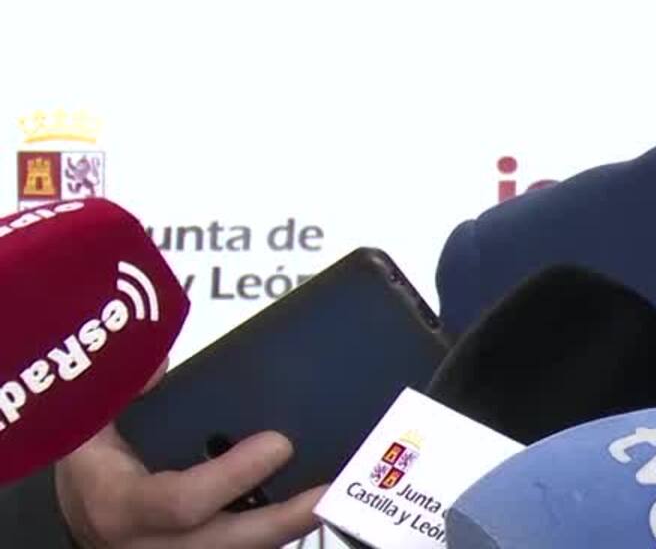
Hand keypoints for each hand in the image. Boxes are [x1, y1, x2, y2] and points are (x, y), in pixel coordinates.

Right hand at [53, 362, 325, 548]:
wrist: (85, 514)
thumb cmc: (91, 469)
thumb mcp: (86, 424)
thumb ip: (120, 390)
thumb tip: (159, 363)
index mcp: (120, 505)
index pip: (181, 501)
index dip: (232, 476)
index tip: (278, 444)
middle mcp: (150, 543)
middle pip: (227, 542)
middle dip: (283, 520)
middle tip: (330, 490)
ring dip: (287, 527)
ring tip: (334, 497)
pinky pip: (243, 546)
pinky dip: (278, 528)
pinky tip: (311, 504)